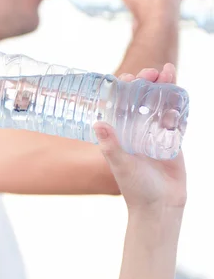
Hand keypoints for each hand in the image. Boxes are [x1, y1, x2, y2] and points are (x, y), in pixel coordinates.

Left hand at [94, 64, 186, 212]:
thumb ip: (111, 145)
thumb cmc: (135, 187)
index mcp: (120, 132)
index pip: (119, 104)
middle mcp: (136, 130)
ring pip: (159, 105)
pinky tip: (179, 91)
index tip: (126, 76)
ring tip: (169, 71)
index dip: (122, 88)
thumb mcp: (120, 164)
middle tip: (151, 71)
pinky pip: (176, 119)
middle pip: (141, 100)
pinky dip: (177, 104)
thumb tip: (97, 123)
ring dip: (163, 88)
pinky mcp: (172, 140)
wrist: (160, 207)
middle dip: (146, 83)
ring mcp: (155, 134)